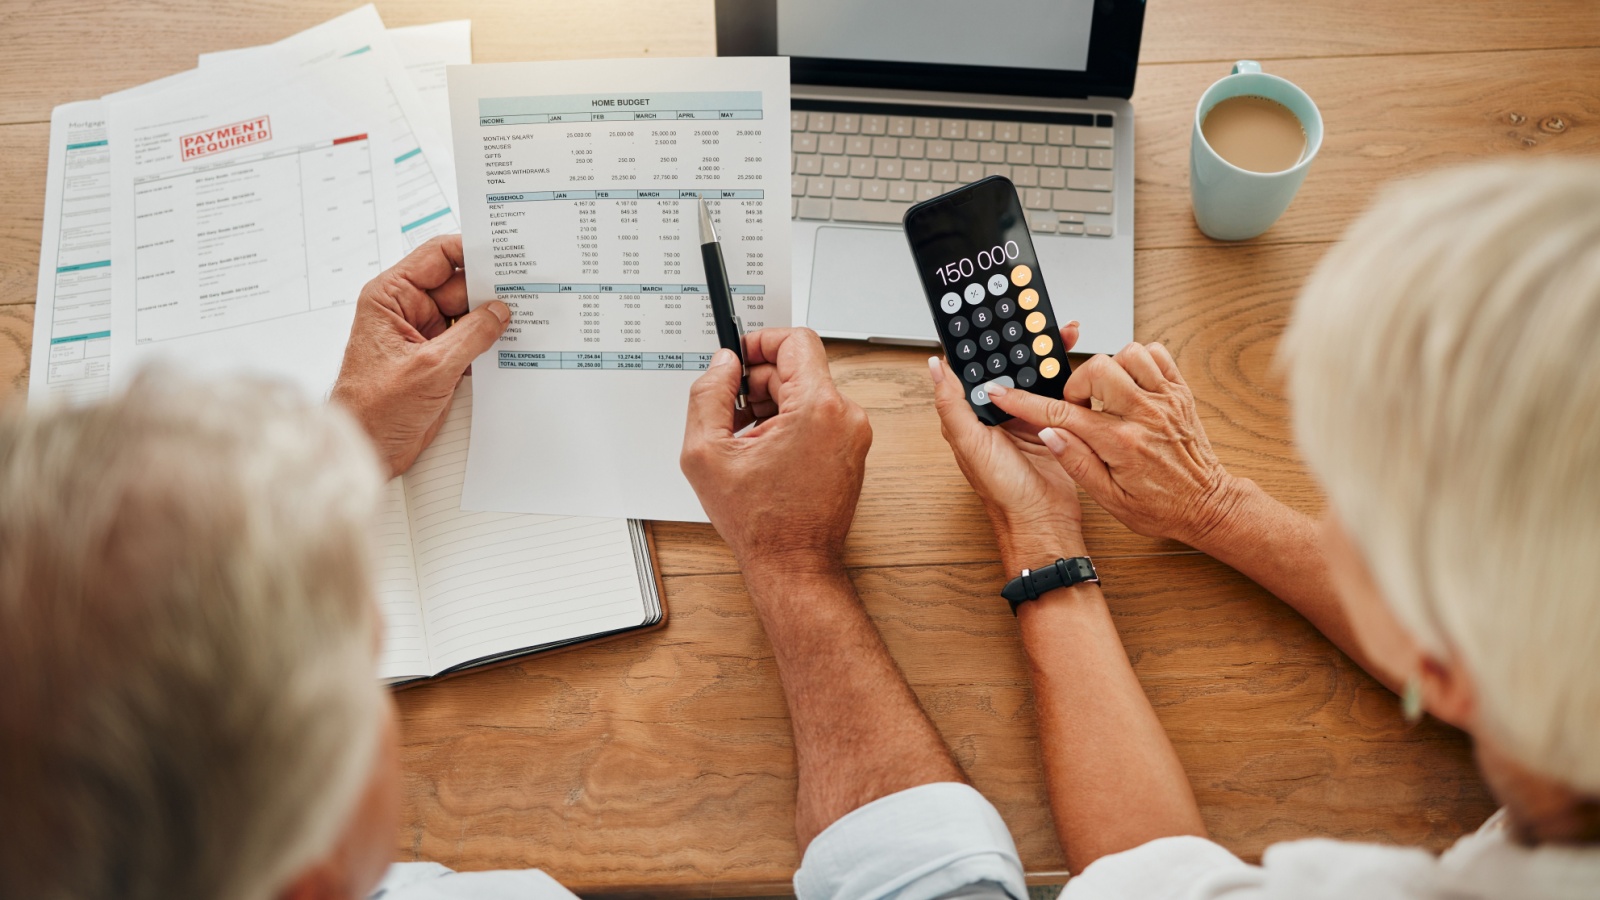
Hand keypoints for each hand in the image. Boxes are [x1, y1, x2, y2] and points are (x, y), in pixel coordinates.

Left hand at [330, 235, 508, 477]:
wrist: (367, 449)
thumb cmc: (374, 409)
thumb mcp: (431, 367)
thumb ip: (471, 335)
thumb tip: (500, 311)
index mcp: (391, 296)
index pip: (437, 257)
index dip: (471, 251)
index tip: (504, 253)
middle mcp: (406, 310)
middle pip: (458, 286)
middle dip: (489, 291)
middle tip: (526, 291)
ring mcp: (424, 335)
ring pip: (467, 315)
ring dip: (492, 321)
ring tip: (525, 318)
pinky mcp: (437, 360)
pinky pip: (469, 342)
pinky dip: (488, 344)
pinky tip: (512, 345)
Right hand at [680, 328, 871, 577]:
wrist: (793, 563)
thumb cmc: (762, 522)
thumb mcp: (707, 452)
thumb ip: (708, 395)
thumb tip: (723, 364)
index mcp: (818, 408)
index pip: (796, 341)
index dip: (760, 342)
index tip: (739, 357)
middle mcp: (846, 416)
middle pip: (798, 369)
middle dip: (759, 384)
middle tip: (730, 412)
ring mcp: (854, 434)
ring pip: (806, 394)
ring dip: (772, 406)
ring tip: (744, 441)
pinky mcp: (853, 450)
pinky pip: (818, 417)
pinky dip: (789, 425)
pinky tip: (763, 452)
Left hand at [929, 323, 1085, 566]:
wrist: (1044, 520)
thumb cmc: (1003, 492)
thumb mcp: (971, 443)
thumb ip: (952, 404)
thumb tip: (934, 366)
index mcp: (972, 414)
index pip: (974, 368)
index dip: (983, 341)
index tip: (992, 315)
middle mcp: (997, 413)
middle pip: (1008, 366)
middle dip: (1022, 341)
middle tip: (1035, 317)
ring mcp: (1026, 417)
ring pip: (1035, 375)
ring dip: (1046, 354)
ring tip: (1060, 332)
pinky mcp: (1052, 424)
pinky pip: (1058, 392)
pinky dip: (1066, 376)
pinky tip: (1072, 360)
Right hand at [987, 341, 1243, 547]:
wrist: (1207, 505)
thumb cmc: (1160, 507)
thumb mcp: (1109, 499)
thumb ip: (1076, 462)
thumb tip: (1048, 433)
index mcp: (1120, 443)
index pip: (1062, 413)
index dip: (1025, 402)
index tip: (1002, 392)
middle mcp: (1144, 414)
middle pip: (1097, 368)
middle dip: (1078, 382)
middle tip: (1080, 405)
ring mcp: (1165, 399)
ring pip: (1127, 353)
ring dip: (1110, 367)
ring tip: (1107, 394)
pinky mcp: (1180, 392)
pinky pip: (1157, 354)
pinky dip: (1139, 360)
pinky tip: (1131, 383)